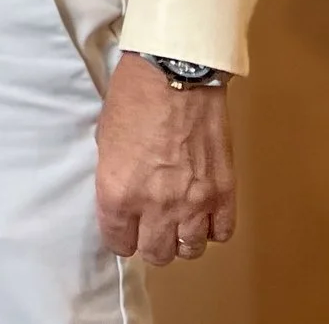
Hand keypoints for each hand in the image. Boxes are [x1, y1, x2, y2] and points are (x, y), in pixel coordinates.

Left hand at [95, 56, 235, 264]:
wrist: (175, 74)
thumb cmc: (133, 98)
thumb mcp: (105, 141)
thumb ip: (114, 178)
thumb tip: (123, 199)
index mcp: (118, 193)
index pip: (118, 243)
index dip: (120, 237)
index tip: (123, 230)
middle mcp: (156, 206)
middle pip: (157, 254)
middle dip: (150, 243)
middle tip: (149, 227)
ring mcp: (194, 202)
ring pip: (190, 250)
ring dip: (182, 239)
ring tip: (177, 223)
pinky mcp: (224, 193)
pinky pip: (222, 233)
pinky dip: (212, 228)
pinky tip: (203, 215)